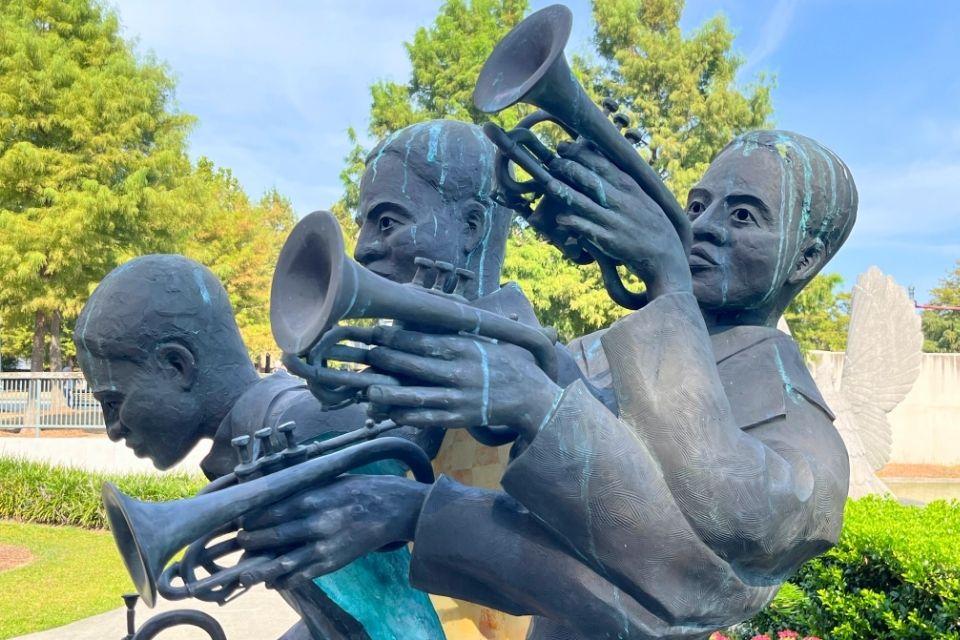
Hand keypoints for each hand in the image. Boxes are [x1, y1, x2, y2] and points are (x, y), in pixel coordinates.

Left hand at [236, 474, 426, 587]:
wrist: (392, 508)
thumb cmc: (357, 489)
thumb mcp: (328, 481)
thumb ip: (301, 491)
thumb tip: (270, 497)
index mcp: (313, 499)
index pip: (271, 511)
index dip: (251, 519)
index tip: (241, 520)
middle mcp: (316, 524)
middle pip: (272, 537)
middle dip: (251, 541)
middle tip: (240, 540)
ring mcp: (324, 547)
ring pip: (282, 563)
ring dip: (260, 568)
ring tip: (247, 569)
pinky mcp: (332, 563)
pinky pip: (301, 576)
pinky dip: (283, 581)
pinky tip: (272, 581)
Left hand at [364, 326, 562, 439]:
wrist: (532, 399)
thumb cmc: (509, 365)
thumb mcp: (489, 341)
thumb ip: (463, 332)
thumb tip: (437, 315)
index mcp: (465, 348)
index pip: (423, 340)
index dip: (396, 336)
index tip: (376, 330)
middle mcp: (459, 371)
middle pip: (415, 363)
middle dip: (387, 358)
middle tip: (365, 351)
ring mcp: (458, 397)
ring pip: (417, 394)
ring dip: (391, 390)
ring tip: (369, 387)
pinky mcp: (458, 418)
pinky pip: (427, 418)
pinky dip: (407, 415)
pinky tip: (390, 412)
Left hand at [536, 140, 690, 298]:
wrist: (666, 257)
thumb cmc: (653, 226)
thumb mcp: (644, 199)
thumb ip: (625, 185)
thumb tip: (604, 166)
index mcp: (631, 188)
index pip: (603, 164)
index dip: (580, 154)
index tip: (563, 146)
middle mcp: (623, 201)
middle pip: (591, 180)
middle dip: (569, 168)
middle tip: (551, 161)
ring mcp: (616, 221)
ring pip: (586, 203)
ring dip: (566, 193)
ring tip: (549, 184)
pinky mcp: (611, 241)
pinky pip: (589, 230)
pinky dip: (574, 223)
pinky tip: (560, 219)